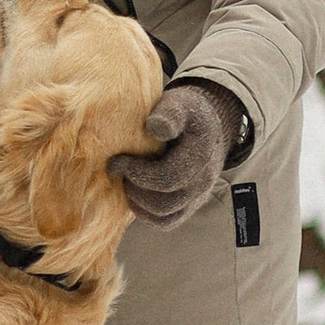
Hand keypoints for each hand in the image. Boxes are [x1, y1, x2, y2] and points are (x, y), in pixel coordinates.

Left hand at [112, 80, 245, 229]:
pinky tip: (135, 192)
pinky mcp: (189, 205)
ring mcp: (198, 196)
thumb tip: (155, 128)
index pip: (168, 177)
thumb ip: (169, 112)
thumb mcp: (179, 104)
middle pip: (165, 202)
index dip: (138, 173)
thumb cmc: (187, 113)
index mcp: (201, 154)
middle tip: (120, 171)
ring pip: (164, 216)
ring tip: (127, 181)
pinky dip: (146, 213)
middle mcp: (203, 180)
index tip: (118, 160)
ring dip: (138, 203)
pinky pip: (167, 221)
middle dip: (135, 189)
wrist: (207, 126)